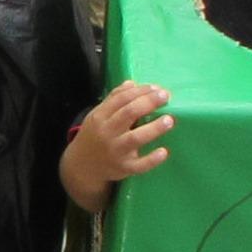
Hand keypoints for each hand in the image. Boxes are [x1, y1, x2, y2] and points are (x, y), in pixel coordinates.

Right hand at [59, 80, 173, 206]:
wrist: (83, 165)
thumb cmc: (95, 135)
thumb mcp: (98, 115)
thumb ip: (114, 99)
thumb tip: (132, 83)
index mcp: (100, 116)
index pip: (121, 98)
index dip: (140, 91)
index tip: (156, 88)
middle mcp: (107, 132)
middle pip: (129, 113)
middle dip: (149, 103)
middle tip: (165, 96)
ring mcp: (115, 151)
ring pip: (135, 138)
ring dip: (154, 128)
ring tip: (169, 120)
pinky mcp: (124, 168)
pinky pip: (139, 165)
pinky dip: (152, 159)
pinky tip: (164, 151)